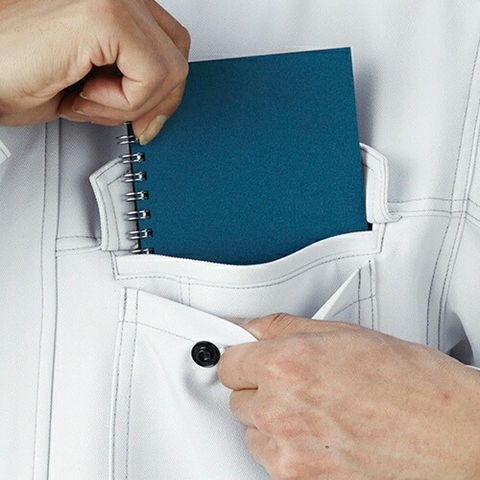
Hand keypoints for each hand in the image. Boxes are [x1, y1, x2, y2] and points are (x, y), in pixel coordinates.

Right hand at [0, 0, 189, 143]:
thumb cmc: (20, 74)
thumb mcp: (96, 83)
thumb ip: (136, 84)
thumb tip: (162, 111)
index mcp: (118, 4)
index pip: (174, 48)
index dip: (163, 92)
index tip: (144, 116)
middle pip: (179, 57)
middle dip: (150, 100)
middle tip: (110, 106)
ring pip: (171, 71)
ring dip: (130, 104)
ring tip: (87, 96)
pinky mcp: (104, 15)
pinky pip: (151, 76)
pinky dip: (122, 103)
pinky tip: (84, 92)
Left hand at [219, 313, 479, 479]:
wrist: (451, 434)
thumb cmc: (412, 384)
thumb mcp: (343, 334)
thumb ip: (284, 328)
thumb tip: (254, 328)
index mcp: (285, 365)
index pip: (227, 362)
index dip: (241, 357)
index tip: (249, 358)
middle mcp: (280, 409)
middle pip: (238, 397)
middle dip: (260, 386)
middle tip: (296, 381)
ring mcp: (288, 451)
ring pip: (253, 431)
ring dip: (272, 420)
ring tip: (315, 409)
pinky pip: (272, 460)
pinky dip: (287, 448)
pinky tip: (322, 435)